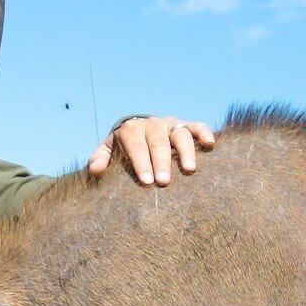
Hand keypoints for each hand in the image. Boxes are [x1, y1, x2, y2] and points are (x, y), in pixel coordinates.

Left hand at [88, 116, 214, 185]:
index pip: (136, 146)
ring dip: (186, 151)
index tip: (147, 181)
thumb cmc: (122, 148)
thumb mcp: (108, 151)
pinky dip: (204, 132)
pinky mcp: (184, 125)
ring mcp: (169, 124)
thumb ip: (100, 159)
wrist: (137, 131)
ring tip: (190, 170)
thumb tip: (95, 170)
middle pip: (158, 142)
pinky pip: (196, 126)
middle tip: (164, 182)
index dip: (141, 163)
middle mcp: (151, 124)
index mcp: (131, 130)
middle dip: (161, 162)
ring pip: (179, 134)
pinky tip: (210, 144)